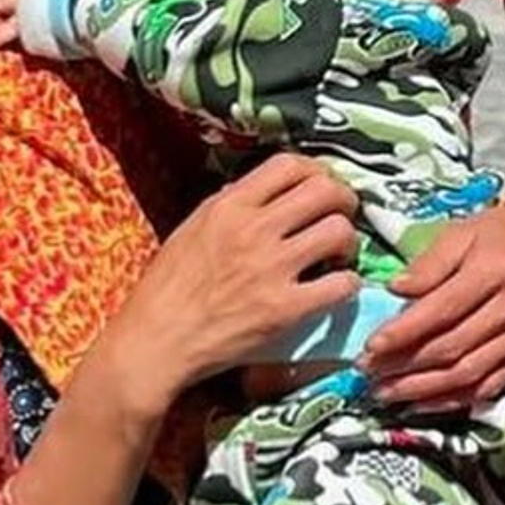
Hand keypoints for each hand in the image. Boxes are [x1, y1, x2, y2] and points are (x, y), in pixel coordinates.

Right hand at [99, 154, 361, 420]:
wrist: (157, 340)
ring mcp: (271, 269)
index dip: (317, 171)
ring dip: (347, 243)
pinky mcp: (286, 310)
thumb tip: (266, 194)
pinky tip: (332, 290)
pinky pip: (342, 284)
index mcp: (228, 206)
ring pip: (340, 232)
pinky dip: (346, 284)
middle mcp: (253, 229)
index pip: (289, 164)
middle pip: (325, 190)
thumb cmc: (167, 287)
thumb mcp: (191, 229)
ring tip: (336, 257)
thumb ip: (230, 207)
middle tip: (340, 218)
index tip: (319, 188)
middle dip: (343, 201)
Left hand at [359, 195, 504, 409]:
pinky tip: (421, 404)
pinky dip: (454, 400)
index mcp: (495, 272)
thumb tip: (395, 289)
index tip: (370, 346)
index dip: (404, 333)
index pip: (442, 311)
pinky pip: (491, 385)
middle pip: (454, 348)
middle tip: (367, 373)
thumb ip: (428, 264)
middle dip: (405, 367)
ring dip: (424, 390)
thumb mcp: (458, 234)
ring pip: (471, 374)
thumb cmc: (490, 234)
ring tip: (385, 393)